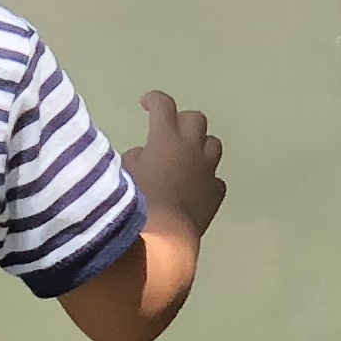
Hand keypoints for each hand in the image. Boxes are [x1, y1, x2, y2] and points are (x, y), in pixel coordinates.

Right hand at [127, 91, 226, 235]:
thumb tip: (144, 156)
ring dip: (200, 145)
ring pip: (213, 144)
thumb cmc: (136, 203)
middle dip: (181, 120)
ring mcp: (207, 172)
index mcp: (166, 139)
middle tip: (168, 131)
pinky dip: (205, 177)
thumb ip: (135, 158)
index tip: (145, 103)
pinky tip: (194, 187)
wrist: (161, 240)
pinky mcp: (215, 194)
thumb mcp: (124, 175)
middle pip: (196, 119)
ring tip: (186, 156)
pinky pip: (215, 178)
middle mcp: (191, 150)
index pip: (164, 106)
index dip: (154, 100)